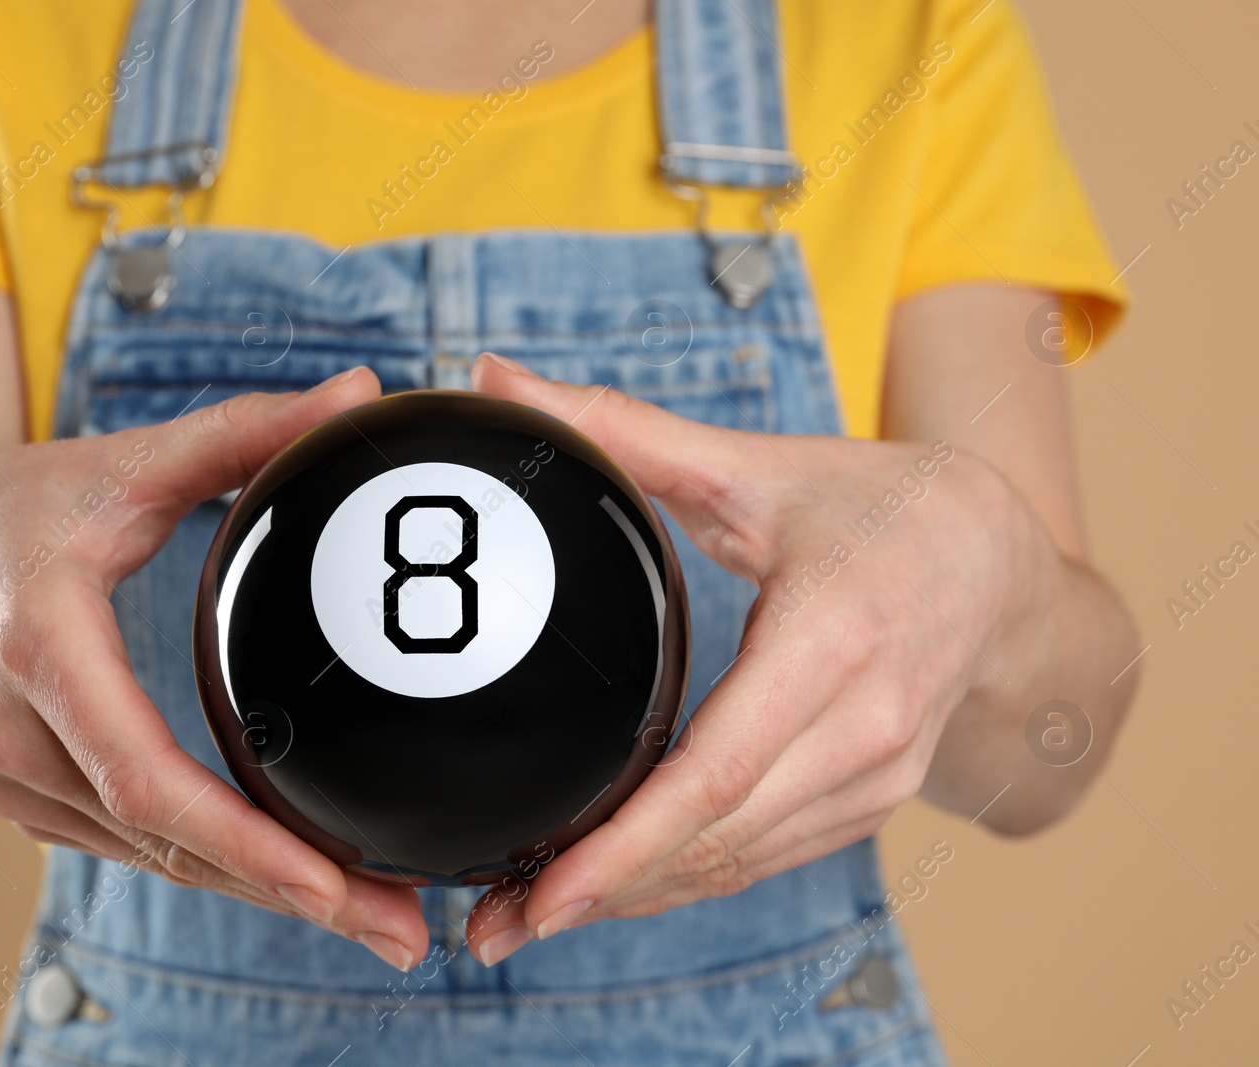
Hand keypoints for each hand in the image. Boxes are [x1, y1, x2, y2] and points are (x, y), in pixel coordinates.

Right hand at [0, 367, 429, 968]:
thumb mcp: (114, 465)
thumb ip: (240, 432)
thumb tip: (359, 395)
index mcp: (41, 656)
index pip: (146, 779)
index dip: (242, 839)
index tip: (335, 879)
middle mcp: (21, 743)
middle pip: (170, 847)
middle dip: (294, 897)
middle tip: (406, 934)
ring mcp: (18, 788)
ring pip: (161, 861)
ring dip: (270, 896)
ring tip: (383, 923)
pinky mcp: (32, 805)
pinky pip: (139, 848)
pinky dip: (222, 868)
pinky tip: (300, 881)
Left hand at [463, 352, 1058, 964]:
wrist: (1004, 563)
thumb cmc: (879, 507)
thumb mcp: (756, 463)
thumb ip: (624, 430)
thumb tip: (497, 379)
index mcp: (833, 641)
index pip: (716, 771)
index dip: (625, 844)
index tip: (543, 890)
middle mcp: (865, 728)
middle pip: (715, 839)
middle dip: (599, 892)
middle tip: (488, 927)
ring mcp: (876, 777)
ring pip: (736, 863)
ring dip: (633, 899)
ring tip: (524, 918)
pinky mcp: (871, 799)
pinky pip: (765, 857)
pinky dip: (685, 879)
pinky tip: (613, 889)